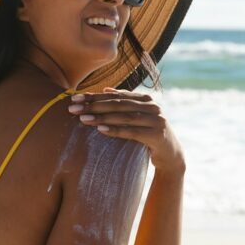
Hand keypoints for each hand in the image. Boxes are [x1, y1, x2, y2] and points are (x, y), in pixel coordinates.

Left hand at [68, 87, 184, 172]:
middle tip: (73, 108)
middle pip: (118, 104)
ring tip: (83, 119)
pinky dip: (116, 130)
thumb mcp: (138, 118)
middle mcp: (152, 106)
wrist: (171, 155)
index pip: (115, 95)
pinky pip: (132, 131)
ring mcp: (156, 120)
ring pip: (124, 116)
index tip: (74, 99)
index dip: (94, 96)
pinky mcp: (157, 135)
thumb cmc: (149, 135)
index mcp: (145, 99)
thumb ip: (125, 103)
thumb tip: (106, 89)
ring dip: (102, 117)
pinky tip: (101, 129)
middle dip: (94, 105)